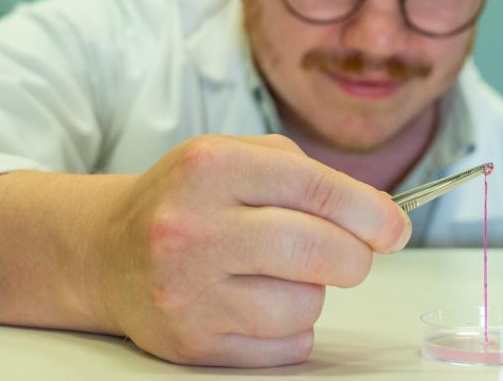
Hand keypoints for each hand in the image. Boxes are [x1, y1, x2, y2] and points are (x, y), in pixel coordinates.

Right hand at [95, 134, 410, 366]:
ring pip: (306, 306)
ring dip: (312, 292)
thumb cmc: (189, 199)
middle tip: (349, 254)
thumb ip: (309, 175)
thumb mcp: (237, 156)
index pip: (318, 189)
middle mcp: (193, 228)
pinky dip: (290, 329)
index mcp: (212, 167)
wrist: (107, 251)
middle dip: (355, 256)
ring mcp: (188, 292)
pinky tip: (258, 302)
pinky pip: (286, 347)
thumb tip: (382, 218)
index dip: (373, 213)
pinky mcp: (191, 343)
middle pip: (319, 252)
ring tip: (278, 273)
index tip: (396, 229)